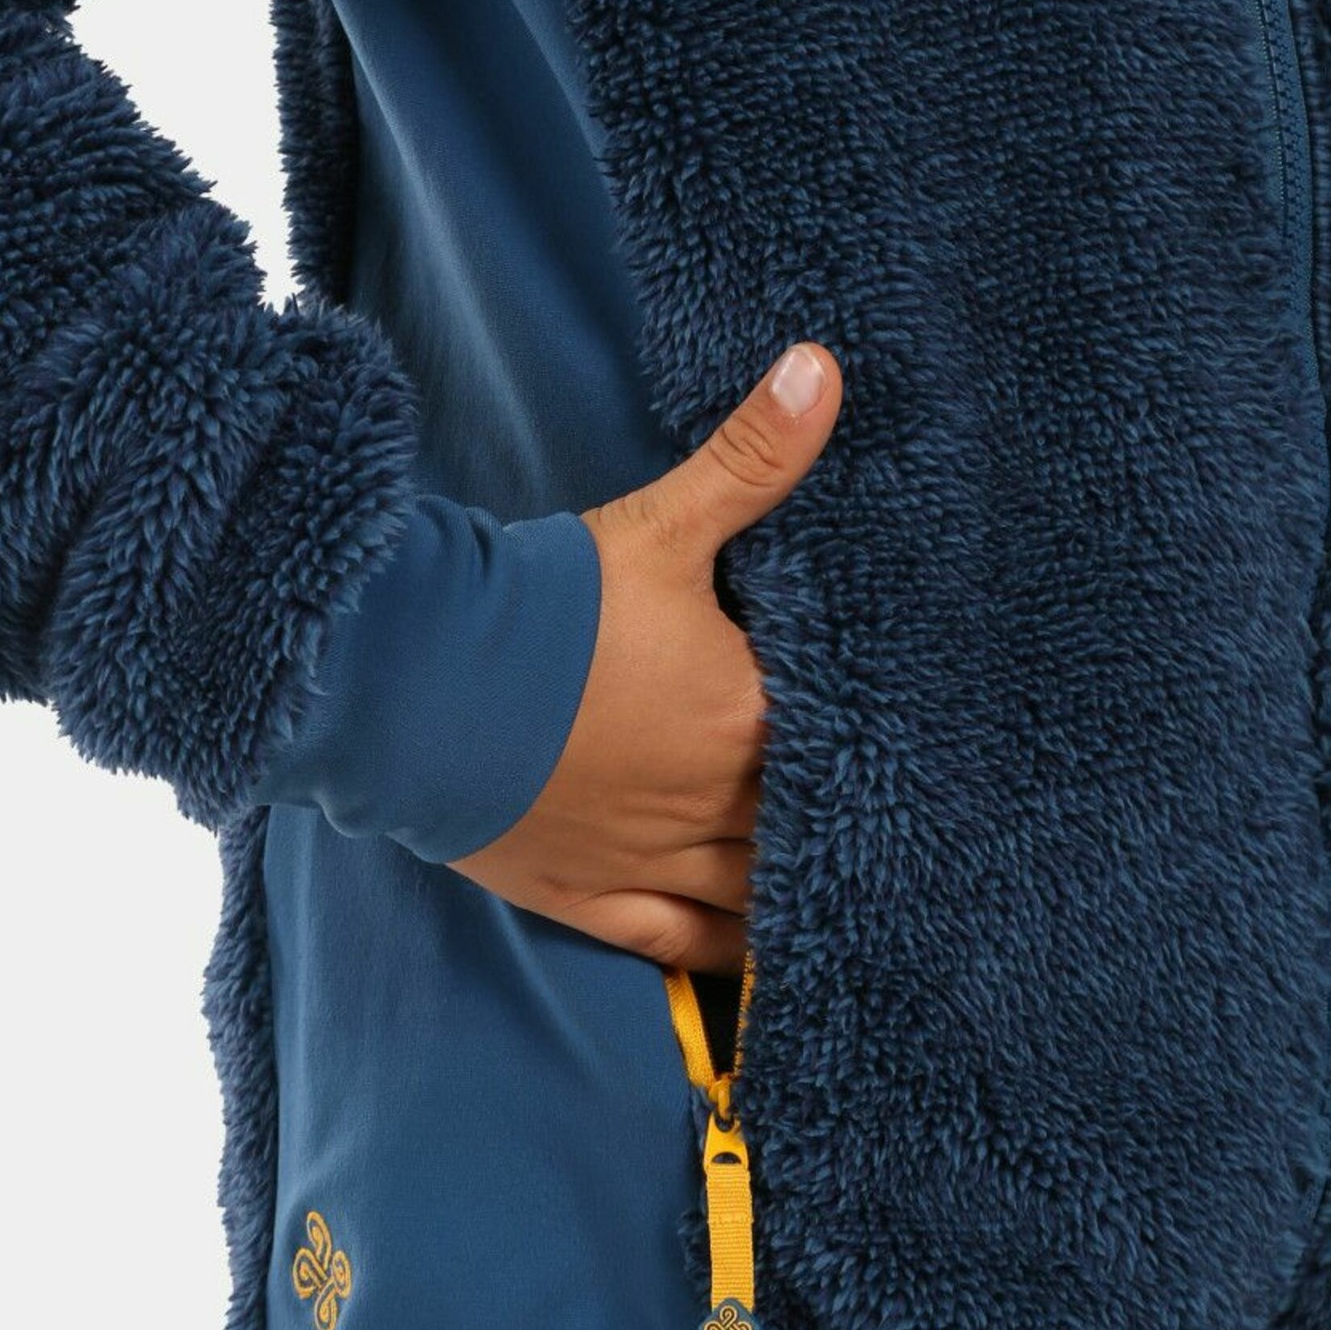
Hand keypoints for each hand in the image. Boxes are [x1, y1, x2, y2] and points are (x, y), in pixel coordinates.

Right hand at [443, 343, 843, 972]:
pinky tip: (764, 961)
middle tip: (899, 828)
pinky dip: (731, 956)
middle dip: (849, 823)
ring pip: (761, 896)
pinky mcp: (593, 899)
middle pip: (811, 825)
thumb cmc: (544, 607)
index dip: (879, 745)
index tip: (914, 745)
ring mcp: (655, 863)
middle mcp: (717, 807)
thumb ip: (751, 459)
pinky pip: (684, 946)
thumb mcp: (658, 526)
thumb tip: (824, 368)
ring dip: (805, 892)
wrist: (416, 684)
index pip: (845, 742)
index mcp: (748, 721)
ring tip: (852, 898)